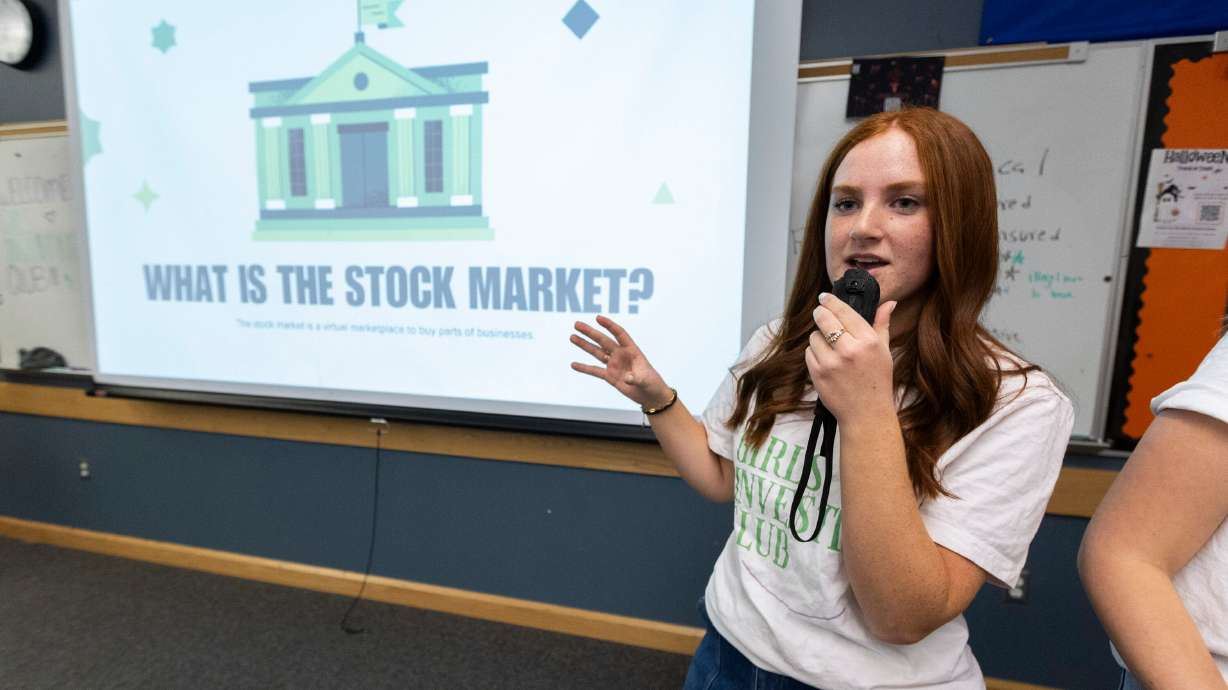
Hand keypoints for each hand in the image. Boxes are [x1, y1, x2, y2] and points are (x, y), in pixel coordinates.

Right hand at [570, 315, 671, 407]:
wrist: (650, 395)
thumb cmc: (652, 384)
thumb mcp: (647, 380)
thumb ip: (637, 378)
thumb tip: (627, 378)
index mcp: (632, 350)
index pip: (619, 334)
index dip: (609, 326)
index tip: (598, 318)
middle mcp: (620, 355)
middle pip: (603, 340)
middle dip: (590, 332)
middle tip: (577, 324)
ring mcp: (614, 364)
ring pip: (596, 352)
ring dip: (584, 345)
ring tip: (572, 337)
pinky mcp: (609, 376)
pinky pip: (594, 371)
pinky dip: (584, 368)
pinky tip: (573, 364)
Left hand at [805, 294, 897, 422]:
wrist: (866, 413)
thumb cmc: (877, 381)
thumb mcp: (885, 351)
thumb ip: (882, 324)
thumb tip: (889, 303)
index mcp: (868, 341)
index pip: (843, 311)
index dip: (831, 301)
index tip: (825, 297)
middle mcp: (849, 350)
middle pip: (824, 318)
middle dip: (821, 314)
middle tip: (821, 314)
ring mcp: (831, 362)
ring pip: (814, 336)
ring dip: (819, 338)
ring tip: (831, 347)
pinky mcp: (818, 374)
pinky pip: (809, 353)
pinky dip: (815, 353)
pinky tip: (827, 361)